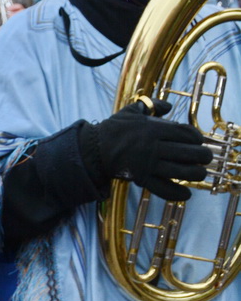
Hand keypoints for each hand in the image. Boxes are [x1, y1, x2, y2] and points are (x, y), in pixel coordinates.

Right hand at [92, 101, 210, 201]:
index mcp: (153, 129)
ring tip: (200, 174)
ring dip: (195, 174)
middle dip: (202, 156)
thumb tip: (168, 106)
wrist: (94, 149)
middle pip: (188, 152)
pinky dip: (177, 193)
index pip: (185, 133)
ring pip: (181, 171)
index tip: (199, 140)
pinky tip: (186, 194)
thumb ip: (151, 105)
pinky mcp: (142, 178)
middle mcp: (153, 146)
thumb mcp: (131, 111)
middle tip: (205, 158)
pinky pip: (163, 188)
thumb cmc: (114, 129)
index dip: (196, 137)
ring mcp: (148, 163)